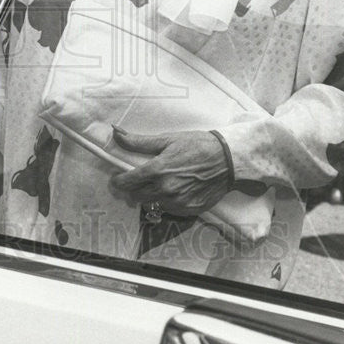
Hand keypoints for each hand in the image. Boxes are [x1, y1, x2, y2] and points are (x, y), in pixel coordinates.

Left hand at [110, 128, 229, 215]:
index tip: (117, 178)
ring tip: (156, 185)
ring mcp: (177, 202)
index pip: (126, 182)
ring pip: (152, 205)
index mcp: (157, 170)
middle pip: (136, 197)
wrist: (227, 160)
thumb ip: (139, 141)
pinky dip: (167, 203)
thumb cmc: (197, 145)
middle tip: (137, 181)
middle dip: (132, 190)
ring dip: (149, 197)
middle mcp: (165, 189)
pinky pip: (169, 211)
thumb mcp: (167, 139)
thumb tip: (116, 132)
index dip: (118, 181)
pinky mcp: (189, 210)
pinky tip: (173, 191)